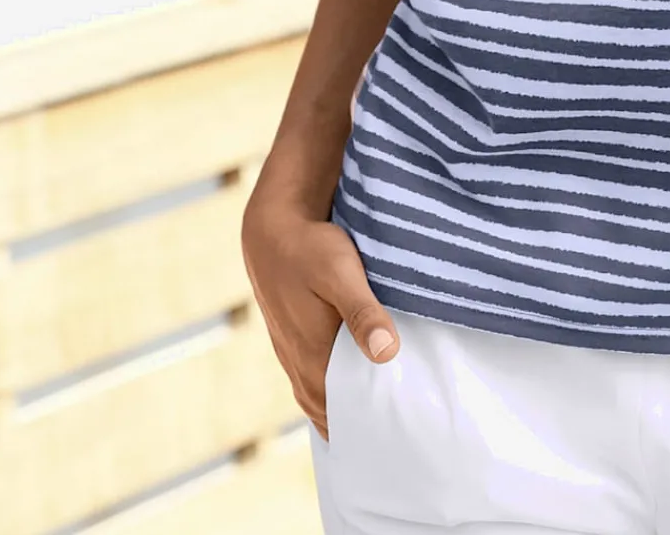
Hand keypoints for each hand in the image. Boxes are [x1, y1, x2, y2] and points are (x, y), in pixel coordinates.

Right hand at [241, 180, 401, 439]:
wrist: (271, 230)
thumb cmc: (309, 249)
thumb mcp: (341, 273)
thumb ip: (363, 312)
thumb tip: (386, 353)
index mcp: (312, 358)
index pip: (344, 414)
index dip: (369, 429)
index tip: (399, 440)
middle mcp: (299, 365)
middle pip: (332, 413)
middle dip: (359, 427)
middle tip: (396, 436)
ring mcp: (293, 355)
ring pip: (320, 400)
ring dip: (344, 412)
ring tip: (377, 422)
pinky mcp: (293, 342)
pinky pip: (313, 383)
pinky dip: (331, 395)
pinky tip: (350, 390)